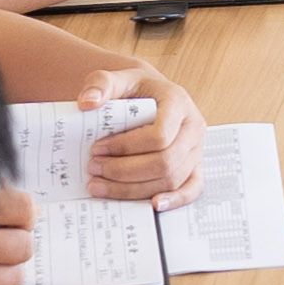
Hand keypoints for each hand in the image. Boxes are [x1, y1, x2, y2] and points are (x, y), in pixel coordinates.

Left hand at [85, 65, 207, 202]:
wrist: (150, 95)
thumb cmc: (134, 89)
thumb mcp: (117, 78)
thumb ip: (100, 84)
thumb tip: (87, 103)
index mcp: (178, 102)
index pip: (159, 135)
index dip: (125, 147)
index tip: (96, 149)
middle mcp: (193, 127)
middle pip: (165, 162)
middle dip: (124, 171)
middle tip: (93, 169)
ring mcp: (196, 149)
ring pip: (172, 179)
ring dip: (134, 188)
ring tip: (100, 185)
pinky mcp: (195, 166)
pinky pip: (192, 188)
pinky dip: (175, 200)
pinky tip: (153, 205)